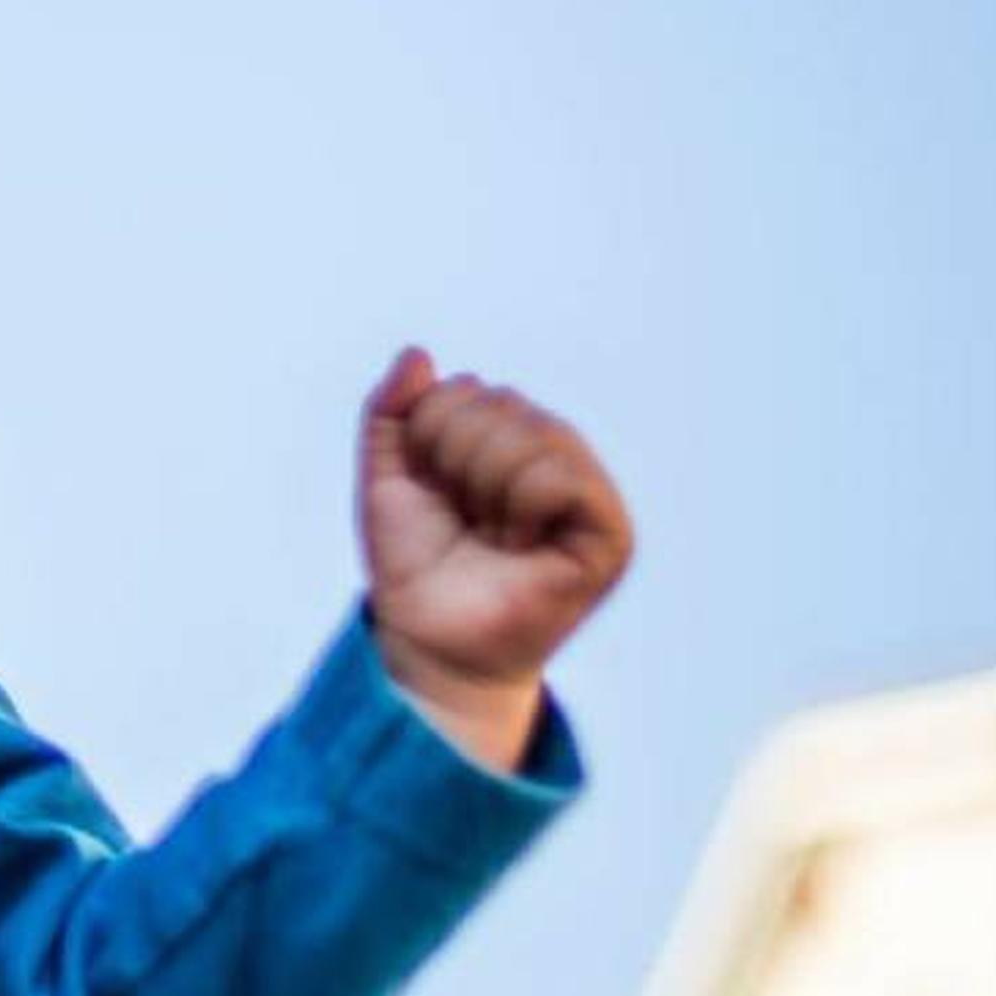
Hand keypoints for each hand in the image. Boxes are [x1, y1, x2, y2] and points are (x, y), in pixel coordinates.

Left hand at [354, 346, 631, 768]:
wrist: (426, 640)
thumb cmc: (412, 566)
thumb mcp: (386, 480)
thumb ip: (391, 413)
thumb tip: (418, 355)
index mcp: (508, 440)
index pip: (464, 391)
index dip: (428, 443)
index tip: (437, 496)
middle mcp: (554, 456)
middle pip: (496, 404)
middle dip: (455, 464)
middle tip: (466, 521)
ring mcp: (587, 491)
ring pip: (528, 433)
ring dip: (485, 490)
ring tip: (493, 536)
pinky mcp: (609, 533)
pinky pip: (559, 477)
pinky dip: (521, 506)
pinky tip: (519, 543)